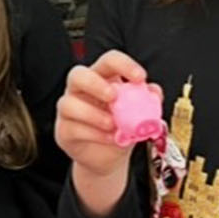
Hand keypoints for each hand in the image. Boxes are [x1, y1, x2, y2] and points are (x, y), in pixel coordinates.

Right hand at [55, 50, 158, 180]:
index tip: (140, 77)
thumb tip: (154, 92)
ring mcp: (69, 109)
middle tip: (113, 96)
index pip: (109, 61)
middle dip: (95, 84)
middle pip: (78, 74)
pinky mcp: (64, 130)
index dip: (124, 65)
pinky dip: (94, 134)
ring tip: (114, 125)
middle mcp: (81, 89)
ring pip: (69, 103)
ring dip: (94, 115)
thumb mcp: (139, 114)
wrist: (109, 157)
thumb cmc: (122, 128)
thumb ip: (147, 101)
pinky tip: (110, 138)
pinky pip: (73, 128)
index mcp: (102, 78)